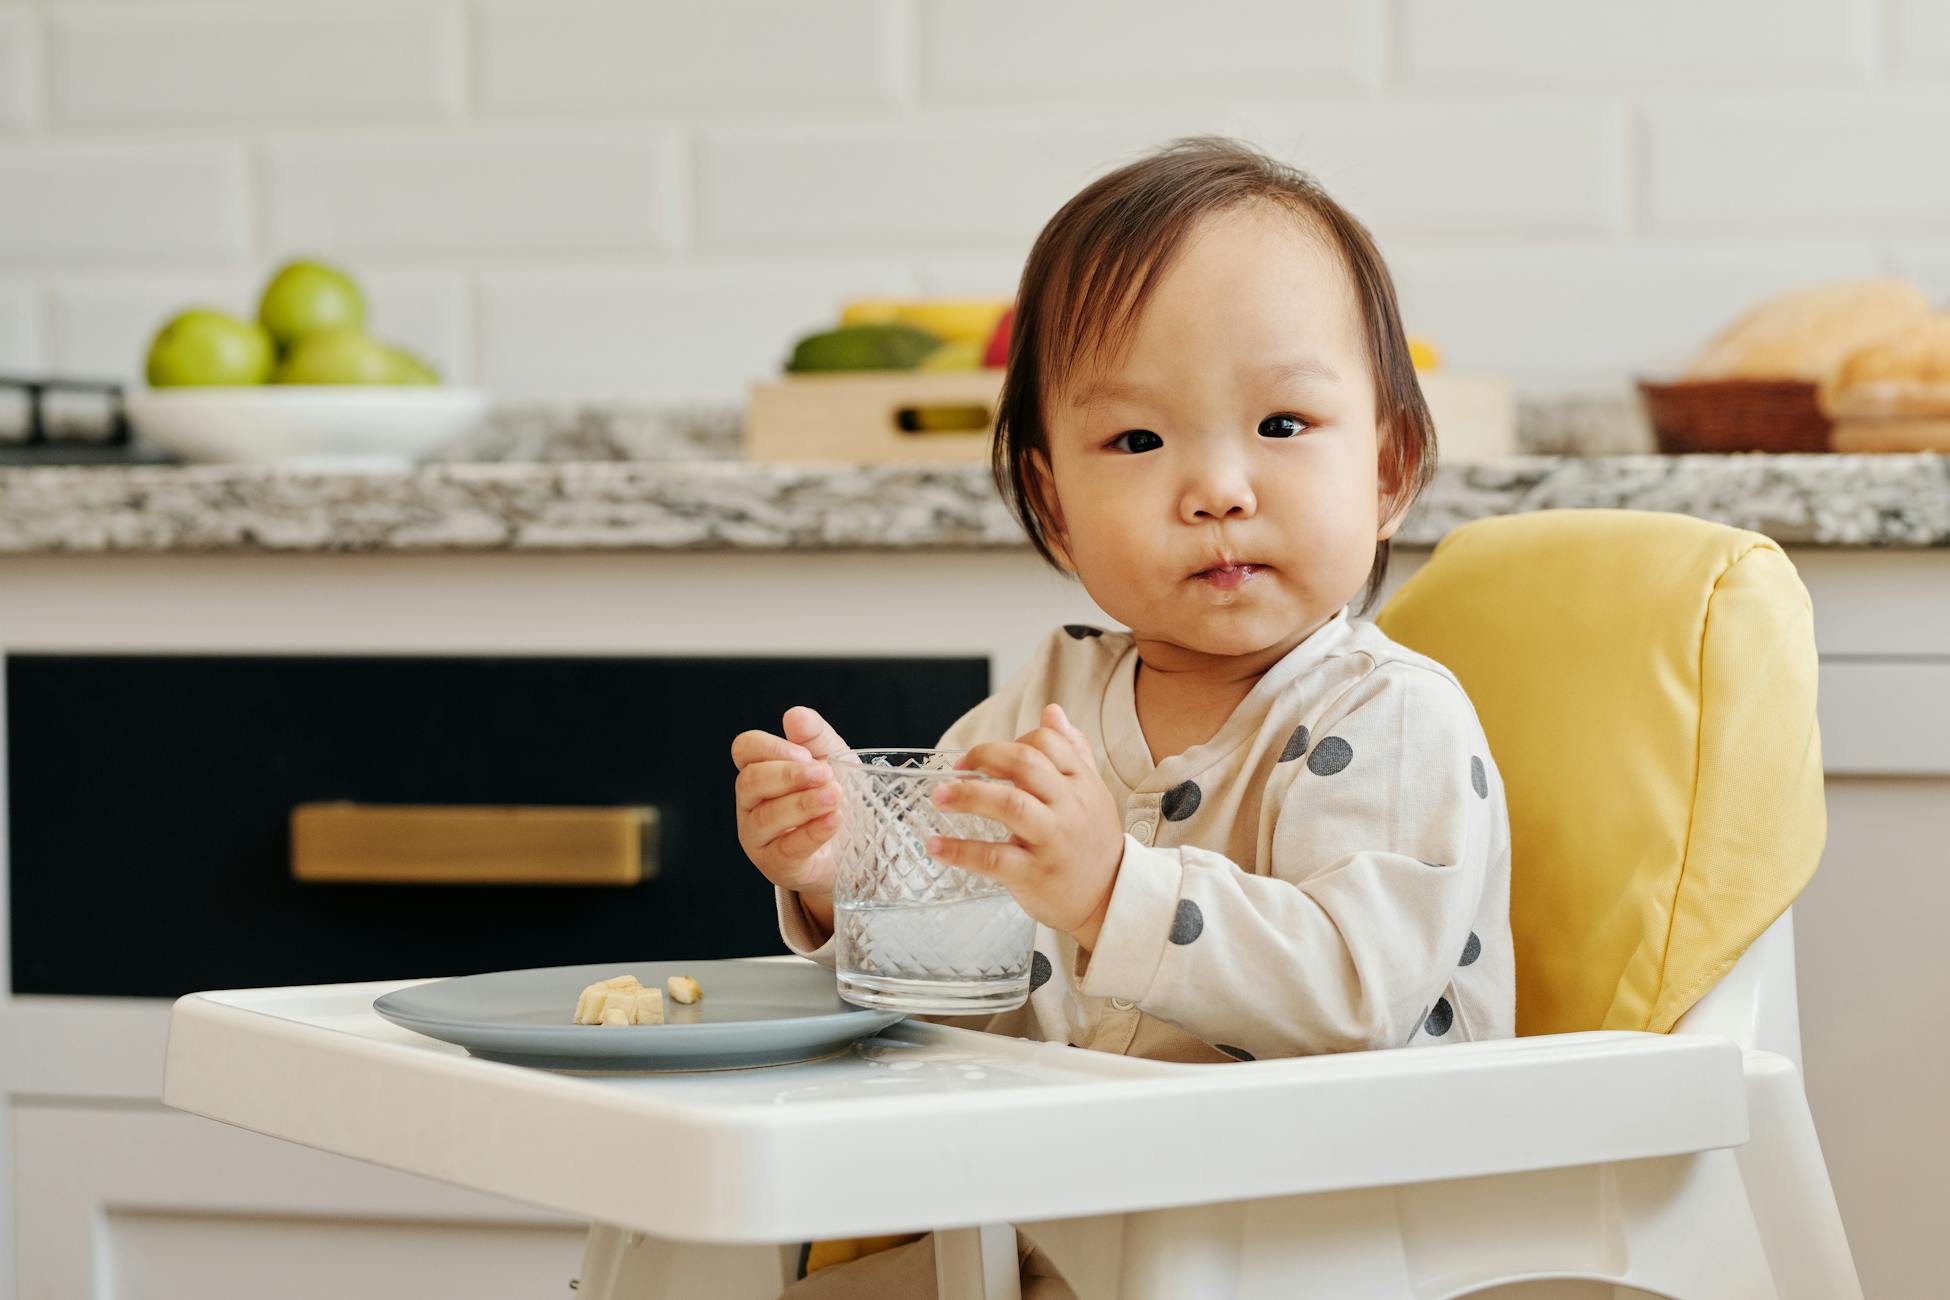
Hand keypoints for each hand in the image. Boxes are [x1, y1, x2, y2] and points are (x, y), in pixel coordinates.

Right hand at [731, 707, 850, 932]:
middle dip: (788, 776)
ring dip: (803, 804)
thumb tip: (794, 715)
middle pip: (751, 781)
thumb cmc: (830, 796)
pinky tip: (833, 821)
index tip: (805, 754)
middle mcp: (750, 803)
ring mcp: (758, 836)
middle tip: (825, 774)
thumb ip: (814, 736)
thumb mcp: (831, 758)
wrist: (852, 846)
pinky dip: (812, 833)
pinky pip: (787, 848)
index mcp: (759, 770)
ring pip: (767, 817)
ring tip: (834, 797)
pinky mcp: (776, 865)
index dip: (770, 748)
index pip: (745, 749)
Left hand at [928, 704, 1122, 949]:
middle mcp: (1069, 807)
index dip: (1012, 741)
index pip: (1047, 743)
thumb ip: (1073, 751)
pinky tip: (937, 847)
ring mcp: (1052, 840)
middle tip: (957, 767)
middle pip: (1026, 764)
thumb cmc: (1092, 842)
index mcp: (1081, 784)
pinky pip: (994, 858)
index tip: (987, 756)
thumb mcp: (1092, 792)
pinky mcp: (1034, 874)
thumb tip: (1053, 711)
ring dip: (968, 796)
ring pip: (1010, 805)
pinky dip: (961, 851)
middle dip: (985, 757)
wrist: (1111, 899)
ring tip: (940, 797)